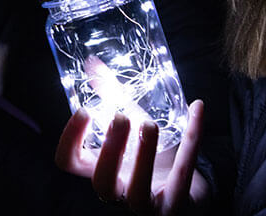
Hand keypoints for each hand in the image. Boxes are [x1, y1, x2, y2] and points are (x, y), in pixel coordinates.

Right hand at [55, 99, 208, 214]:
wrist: (187, 189)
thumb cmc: (151, 157)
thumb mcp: (131, 126)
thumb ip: (113, 98)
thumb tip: (93, 63)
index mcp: (101, 170)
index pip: (70, 162)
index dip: (70, 139)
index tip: (84, 110)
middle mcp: (119, 192)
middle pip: (102, 183)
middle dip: (110, 150)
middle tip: (121, 118)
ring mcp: (147, 205)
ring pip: (138, 193)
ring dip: (144, 155)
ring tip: (150, 124)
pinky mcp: (177, 206)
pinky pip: (183, 176)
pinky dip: (192, 139)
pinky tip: (195, 109)